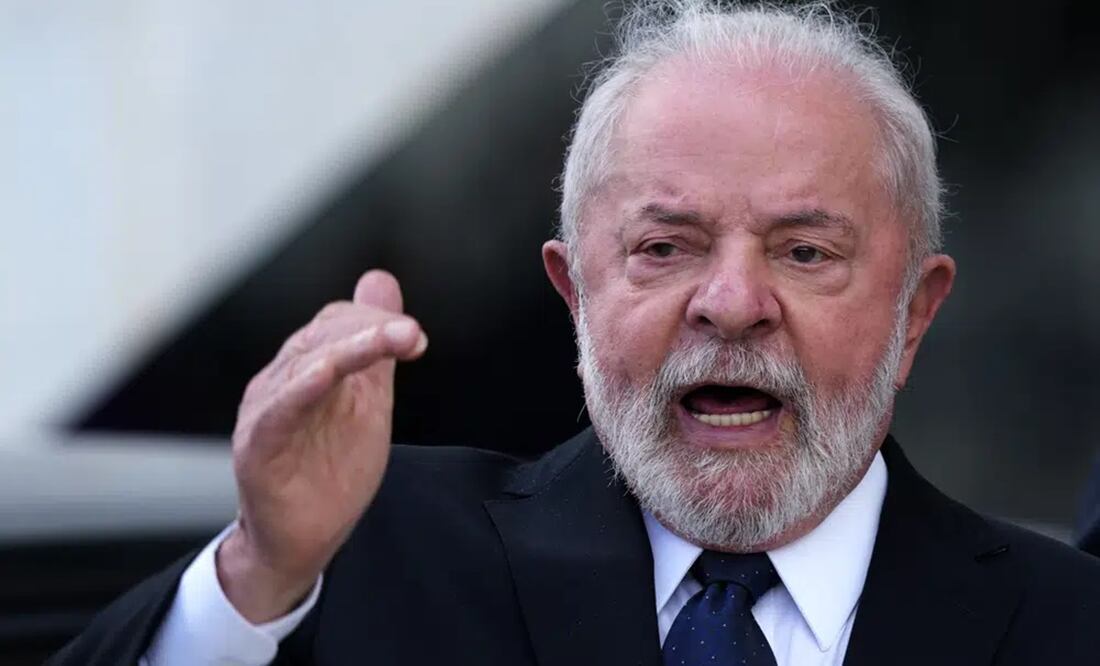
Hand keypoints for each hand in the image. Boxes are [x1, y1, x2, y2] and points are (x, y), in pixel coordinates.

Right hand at [216, 269, 425, 622]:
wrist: (304, 539)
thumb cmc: (331, 469)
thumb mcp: (367, 400)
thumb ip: (378, 346)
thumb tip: (381, 280)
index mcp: (308, 367)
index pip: (337, 322)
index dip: (377, 321)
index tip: (416, 337)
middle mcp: (282, 381)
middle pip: (322, 335)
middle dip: (371, 329)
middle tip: (412, 335)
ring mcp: (266, 411)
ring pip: (305, 364)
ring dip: (350, 347)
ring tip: (390, 339)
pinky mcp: (257, 447)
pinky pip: (279, 410)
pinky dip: (302, 388)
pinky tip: (326, 374)